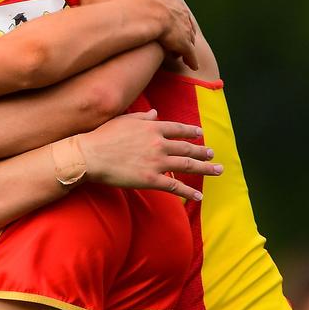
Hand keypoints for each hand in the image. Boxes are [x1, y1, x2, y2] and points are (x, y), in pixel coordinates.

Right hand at [79, 110, 221, 200]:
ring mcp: (157, 162)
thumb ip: (142, 117)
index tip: (200, 134)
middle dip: (202, 151)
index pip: (177, 128)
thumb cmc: (103, 136)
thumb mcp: (124, 120)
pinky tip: (199, 196)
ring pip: (187, 165)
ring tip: (217, 170)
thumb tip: (155, 113)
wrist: (91, 155)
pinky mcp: (151, 180)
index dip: (191, 131)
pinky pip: (175, 186)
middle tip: (212, 154)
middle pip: (187, 148)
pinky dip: (189, 191)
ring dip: (204, 168)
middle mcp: (158, 143)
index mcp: (152, 128)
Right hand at [130, 0, 197, 69]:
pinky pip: (189, 55)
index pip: (178, 11)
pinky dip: (191, 60)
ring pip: (189, 41)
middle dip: (184, 32)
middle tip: (181, 39)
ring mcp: (184, 31)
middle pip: (186, 26)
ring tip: (183, 54)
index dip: (176, 17)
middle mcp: (182, 17)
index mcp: (173, 3)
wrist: (146, 13)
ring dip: (187, 47)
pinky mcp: (183, 45)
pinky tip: (192, 65)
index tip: (175, 22)